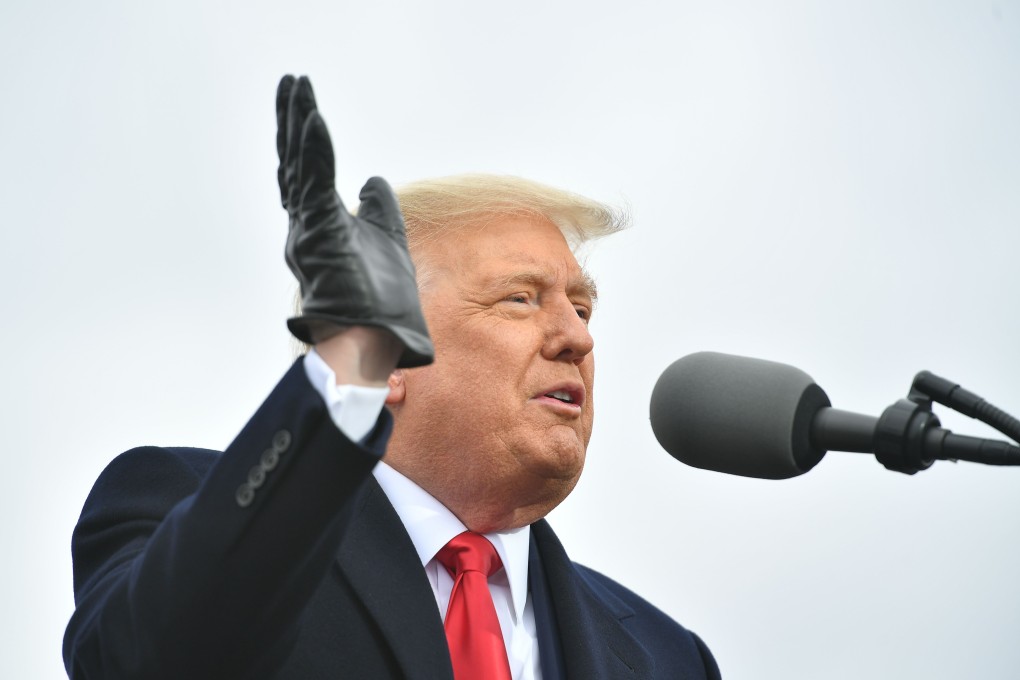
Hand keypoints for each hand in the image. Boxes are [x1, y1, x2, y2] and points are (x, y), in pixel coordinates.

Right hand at [276, 74, 433, 367]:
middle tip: (291, 81)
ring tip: (298, 86)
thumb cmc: (382, 302)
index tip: (302, 103)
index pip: (305, 175)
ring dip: (298, 125)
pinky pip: (314, 187)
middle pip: (294, 165)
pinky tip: (315, 121)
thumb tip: (372, 181)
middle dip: (291, 122)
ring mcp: (307, 235)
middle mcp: (305, 230)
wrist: (381, 340)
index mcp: (320, 229)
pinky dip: (314, 152)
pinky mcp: (319, 239)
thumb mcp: (389, 242)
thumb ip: (379, 210)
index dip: (302, 139)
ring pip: (298, 169)